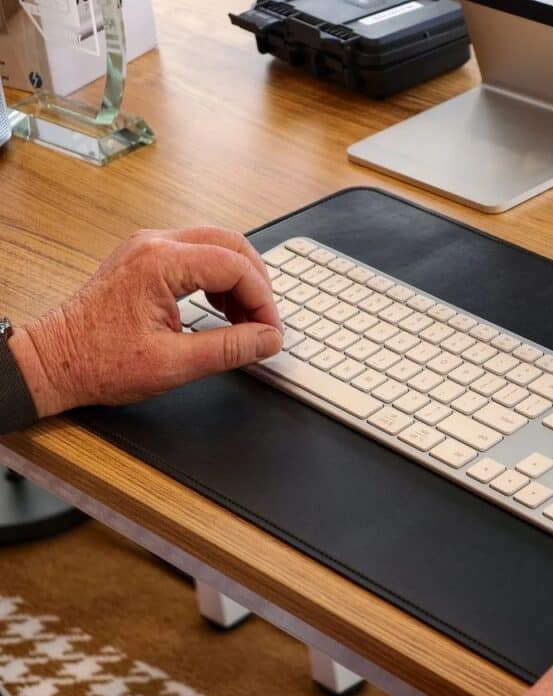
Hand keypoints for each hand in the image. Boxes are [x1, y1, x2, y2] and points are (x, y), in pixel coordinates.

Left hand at [10, 227, 282, 417]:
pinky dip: (219, 277)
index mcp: (160, 264)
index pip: (235, 266)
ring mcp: (148, 247)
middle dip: (257, 282)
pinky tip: (222, 308)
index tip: (270, 332)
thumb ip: (229, 349)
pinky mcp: (146, 258)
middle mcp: (155, 245)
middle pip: (231, 244)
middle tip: (265, 321)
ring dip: (239, 279)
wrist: (52, 361)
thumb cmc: (98, 363)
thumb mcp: (173, 365)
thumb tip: (268, 340)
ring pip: (216, 244)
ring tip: (245, 320)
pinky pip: (197, 254)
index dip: (263, 300)